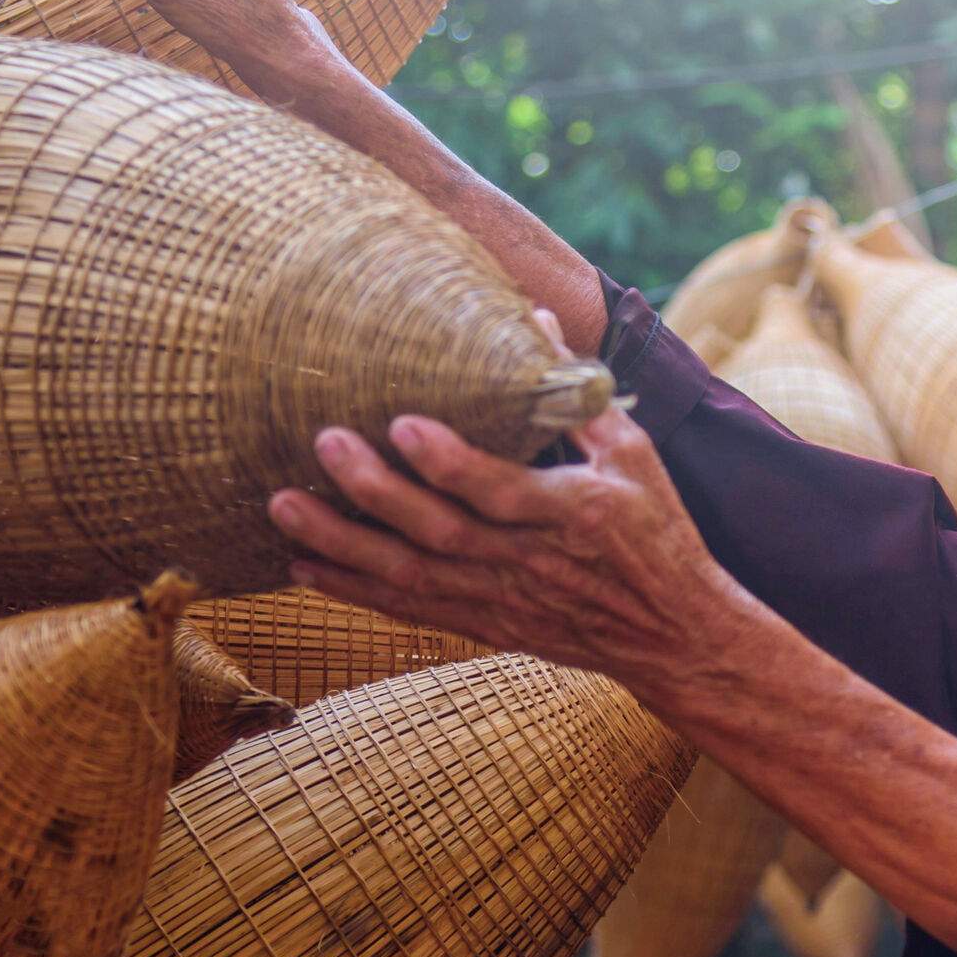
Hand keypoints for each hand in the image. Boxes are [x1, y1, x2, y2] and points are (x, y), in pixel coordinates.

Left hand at [267, 398, 760, 702]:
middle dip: (377, 493)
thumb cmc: (657, 535)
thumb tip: (535, 319)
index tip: (402, 422)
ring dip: (343, 545)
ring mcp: (502, 600)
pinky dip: (355, 590)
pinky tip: (303, 564)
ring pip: (411, 576)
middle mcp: (531, 562)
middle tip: (323, 444)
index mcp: (574, 513)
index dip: (450, 461)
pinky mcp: (486, 624)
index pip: (501, 490)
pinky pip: (409, 608)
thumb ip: (578, 397)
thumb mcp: (635, 457)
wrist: (673, 637)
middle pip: (441, 532)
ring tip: (282, 508)